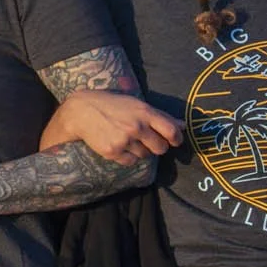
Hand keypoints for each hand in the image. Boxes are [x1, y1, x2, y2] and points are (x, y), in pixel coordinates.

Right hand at [41, 89, 182, 163]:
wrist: (82, 111)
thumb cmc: (113, 105)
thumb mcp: (137, 104)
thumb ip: (161, 116)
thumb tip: (183, 125)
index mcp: (145, 112)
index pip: (171, 131)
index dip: (176, 139)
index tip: (175, 142)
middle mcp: (136, 127)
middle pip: (160, 148)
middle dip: (157, 146)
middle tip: (147, 140)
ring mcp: (124, 140)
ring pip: (145, 155)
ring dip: (140, 150)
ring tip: (128, 139)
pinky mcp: (113, 152)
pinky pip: (130, 161)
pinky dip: (128, 156)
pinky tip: (120, 145)